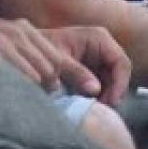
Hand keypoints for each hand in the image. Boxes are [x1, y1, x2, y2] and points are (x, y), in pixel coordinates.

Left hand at [0, 20, 132, 106]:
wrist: (26, 50)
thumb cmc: (41, 50)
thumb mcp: (59, 61)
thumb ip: (77, 73)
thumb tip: (96, 90)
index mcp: (99, 38)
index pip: (121, 62)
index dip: (120, 83)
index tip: (111, 102)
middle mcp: (103, 47)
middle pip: (119, 73)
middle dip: (114, 92)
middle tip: (103, 110)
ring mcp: (98, 58)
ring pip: (113, 81)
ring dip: (107, 95)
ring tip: (96, 109)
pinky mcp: (92, 69)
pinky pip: (103, 84)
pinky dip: (99, 96)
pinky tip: (90, 105)